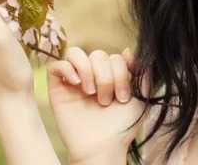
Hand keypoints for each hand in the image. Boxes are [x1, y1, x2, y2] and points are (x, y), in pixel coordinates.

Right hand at [47, 47, 147, 162]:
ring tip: (91, 92)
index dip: (121, 73)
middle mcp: (91, 75)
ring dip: (87, 70)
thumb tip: (126, 50)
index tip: (123, 98)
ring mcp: (73, 81)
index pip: (115, 57)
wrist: (103, 147)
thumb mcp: (141, 98)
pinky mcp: (57, 89)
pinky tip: (78, 84)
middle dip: (106, 76)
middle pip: (97, 54)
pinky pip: (56, 65)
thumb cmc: (121, 127)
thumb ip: (142, 74)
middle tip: (105, 100)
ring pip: (75, 52)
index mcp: (110, 75)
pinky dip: (67, 69)